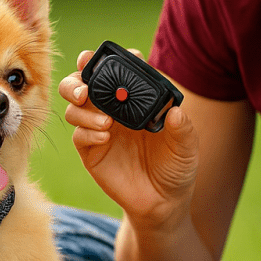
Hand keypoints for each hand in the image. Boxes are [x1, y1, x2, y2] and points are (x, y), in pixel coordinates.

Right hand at [60, 50, 197, 225]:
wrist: (163, 203)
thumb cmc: (175, 168)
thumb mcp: (186, 148)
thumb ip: (183, 130)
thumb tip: (176, 112)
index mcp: (134, 100)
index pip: (118, 71)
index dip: (114, 60)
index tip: (121, 58)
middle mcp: (113, 109)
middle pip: (83, 83)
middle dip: (78, 78)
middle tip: (85, 88)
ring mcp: (99, 129)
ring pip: (74, 107)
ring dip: (83, 109)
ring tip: (106, 123)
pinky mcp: (90, 152)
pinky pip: (78, 135)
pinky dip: (87, 131)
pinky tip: (104, 137)